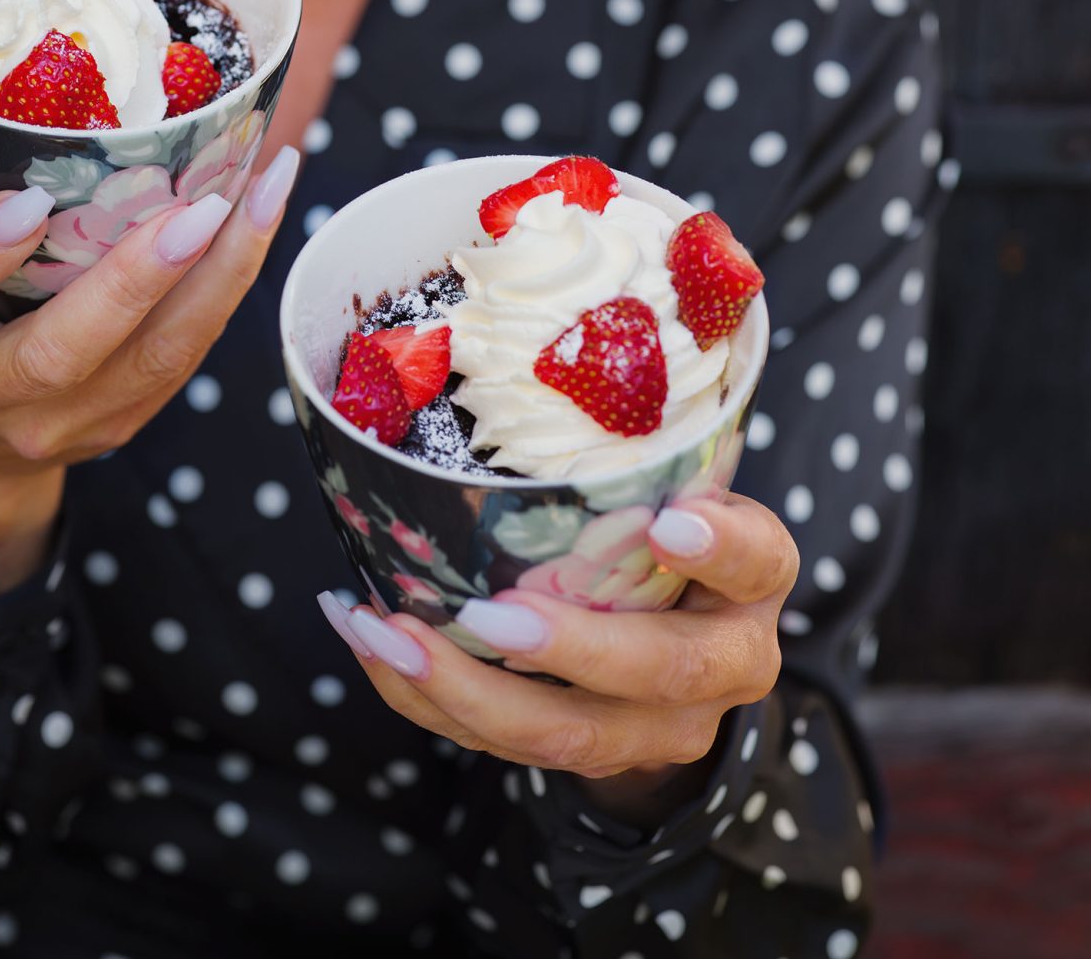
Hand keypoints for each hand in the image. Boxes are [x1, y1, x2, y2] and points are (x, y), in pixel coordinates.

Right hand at [0, 148, 299, 594]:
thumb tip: (16, 88)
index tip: (30, 201)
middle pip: (58, 352)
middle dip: (134, 279)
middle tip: (198, 207)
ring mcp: (48, 426)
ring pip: (146, 363)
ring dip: (215, 279)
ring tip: (260, 198)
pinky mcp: (112, 430)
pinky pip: (179, 363)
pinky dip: (224, 292)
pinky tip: (256, 227)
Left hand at [320, 497, 797, 823]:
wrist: (684, 647)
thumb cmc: (668, 526)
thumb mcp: (684, 481)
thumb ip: (642, 452)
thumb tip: (539, 373)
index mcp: (752, 579)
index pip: (756, 559)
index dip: (719, 549)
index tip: (669, 524)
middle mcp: (723, 666)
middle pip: (658, 672)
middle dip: (566, 650)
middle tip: (486, 616)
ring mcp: (658, 727)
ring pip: (566, 735)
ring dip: (463, 689)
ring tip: (387, 633)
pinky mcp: (589, 754)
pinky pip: (502, 744)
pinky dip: (425, 697)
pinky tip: (370, 643)